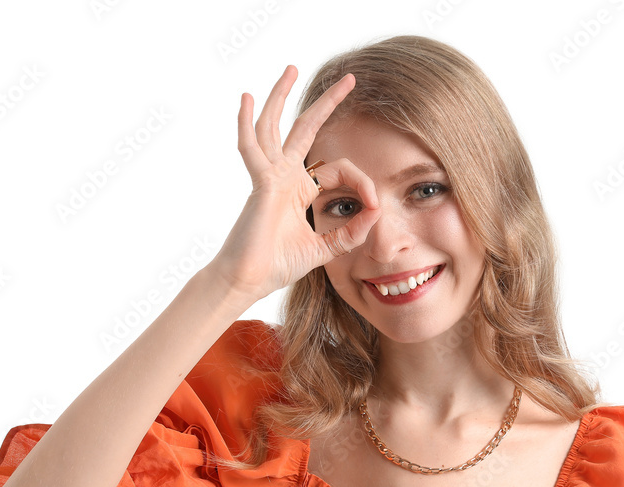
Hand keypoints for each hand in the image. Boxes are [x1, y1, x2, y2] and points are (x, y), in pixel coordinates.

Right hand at [212, 65, 380, 301]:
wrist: (247, 280)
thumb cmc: (277, 265)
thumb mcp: (326, 248)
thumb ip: (350, 232)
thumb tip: (376, 212)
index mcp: (300, 190)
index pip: (338, 169)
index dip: (362, 182)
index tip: (375, 204)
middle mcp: (285, 177)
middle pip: (305, 129)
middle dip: (327, 103)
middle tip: (349, 79)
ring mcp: (270, 176)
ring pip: (275, 126)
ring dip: (281, 97)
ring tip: (290, 69)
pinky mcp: (260, 183)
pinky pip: (252, 148)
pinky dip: (247, 123)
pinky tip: (248, 99)